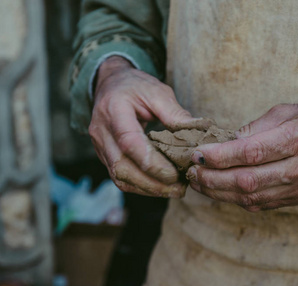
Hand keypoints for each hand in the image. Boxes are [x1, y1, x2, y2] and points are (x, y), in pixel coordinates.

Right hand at [89, 56, 209, 197]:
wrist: (111, 83)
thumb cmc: (135, 86)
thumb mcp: (158, 92)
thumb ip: (175, 113)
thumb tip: (198, 134)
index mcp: (114, 110)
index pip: (130, 143)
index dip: (152, 163)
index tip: (175, 174)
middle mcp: (101, 131)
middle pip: (122, 167)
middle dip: (152, 183)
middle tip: (179, 188)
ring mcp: (99, 146)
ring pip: (119, 177)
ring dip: (147, 189)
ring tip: (173, 190)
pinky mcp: (103, 156)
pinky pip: (119, 177)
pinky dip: (140, 186)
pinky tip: (159, 186)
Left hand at [186, 103, 297, 210]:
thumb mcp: (290, 110)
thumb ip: (256, 127)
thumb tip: (225, 142)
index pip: (251, 152)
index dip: (219, 156)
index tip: (197, 154)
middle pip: (247, 180)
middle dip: (212, 179)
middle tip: (191, 172)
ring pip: (251, 197)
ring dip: (219, 192)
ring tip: (198, 183)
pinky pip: (261, 204)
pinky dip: (236, 199)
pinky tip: (219, 191)